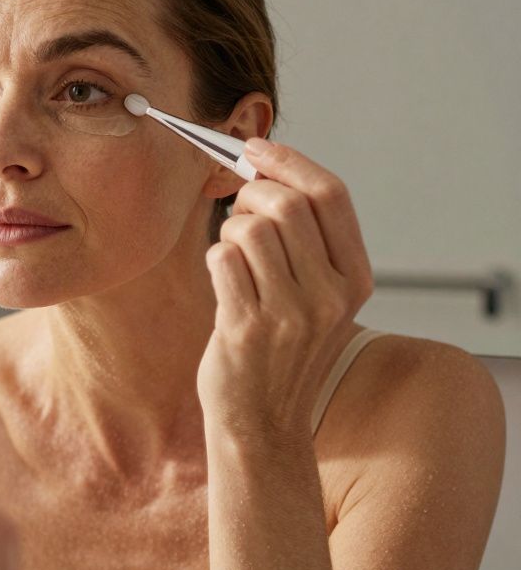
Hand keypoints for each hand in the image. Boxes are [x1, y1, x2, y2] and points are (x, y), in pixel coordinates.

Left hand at [197, 138, 373, 443]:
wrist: (262, 421)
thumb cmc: (278, 349)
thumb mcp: (314, 295)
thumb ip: (304, 239)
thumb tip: (264, 169)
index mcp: (354, 278)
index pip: (330, 195)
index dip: (290, 161)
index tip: (256, 148)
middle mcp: (330, 294)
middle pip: (287, 204)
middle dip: (250, 194)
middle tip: (236, 211)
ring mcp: (291, 313)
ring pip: (251, 228)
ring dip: (229, 229)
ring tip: (231, 256)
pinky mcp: (247, 328)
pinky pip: (222, 257)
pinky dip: (214, 258)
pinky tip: (222, 283)